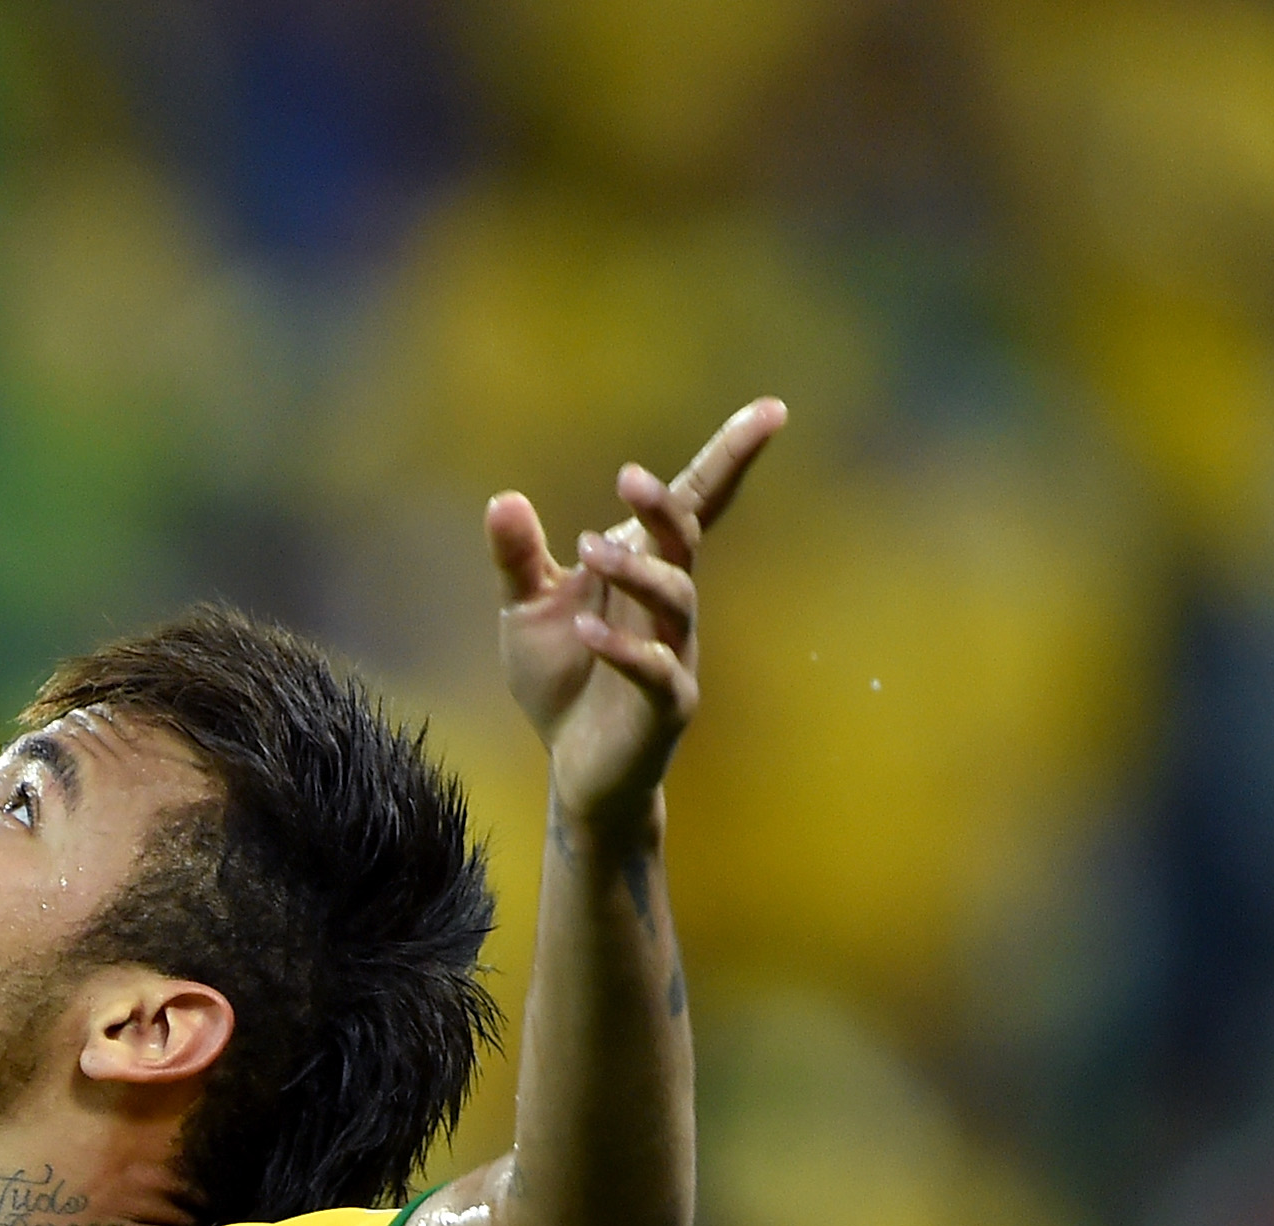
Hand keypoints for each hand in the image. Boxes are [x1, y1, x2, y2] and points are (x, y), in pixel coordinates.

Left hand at [489, 398, 784, 828]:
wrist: (576, 768)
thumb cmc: (563, 680)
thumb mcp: (526, 611)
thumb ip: (518, 558)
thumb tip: (502, 498)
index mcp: (645, 569)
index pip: (694, 504)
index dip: (731, 457)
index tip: (771, 409)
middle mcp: (668, 604)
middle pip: (684, 541)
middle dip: (664, 506)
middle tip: (628, 478)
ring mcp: (674, 652)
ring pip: (675, 599)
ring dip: (636, 571)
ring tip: (587, 550)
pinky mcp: (666, 706)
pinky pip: (656, 671)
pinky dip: (624, 649)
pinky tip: (588, 632)